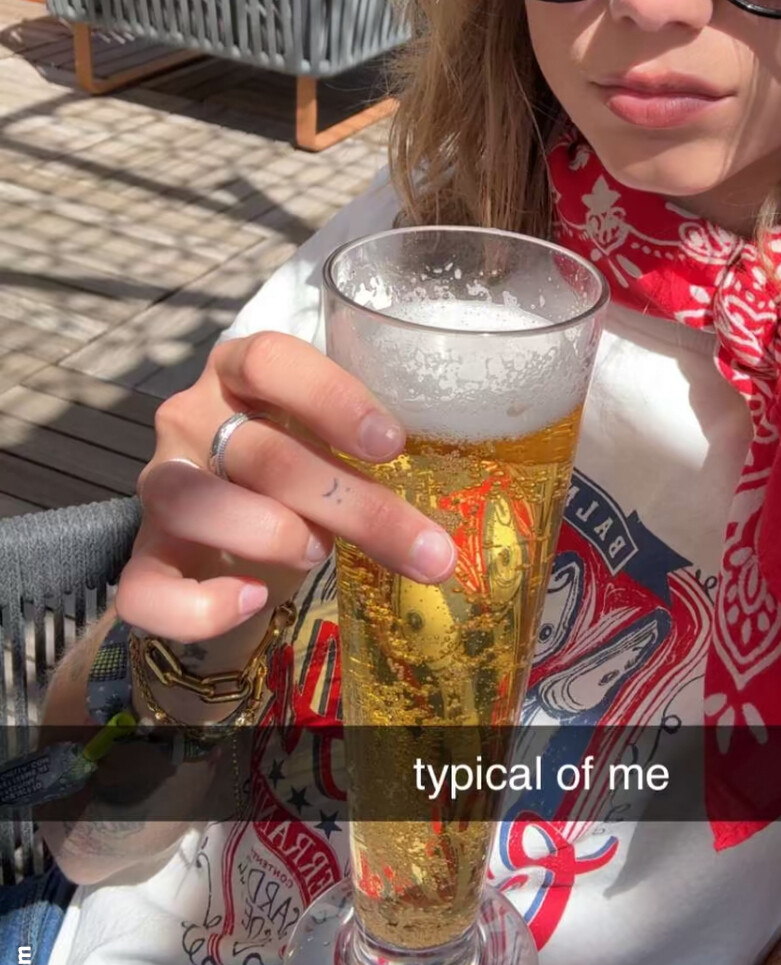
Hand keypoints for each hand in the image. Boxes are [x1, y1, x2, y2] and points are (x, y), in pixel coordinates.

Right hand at [118, 331, 456, 644]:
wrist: (228, 534)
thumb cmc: (296, 468)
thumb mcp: (330, 446)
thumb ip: (369, 457)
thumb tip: (453, 517)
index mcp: (239, 372)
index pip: (270, 359)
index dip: (332, 398)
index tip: (393, 446)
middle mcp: (191, 418)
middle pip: (264, 452)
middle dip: (351, 504)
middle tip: (425, 550)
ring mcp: (160, 484)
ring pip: (197, 502)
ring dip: (271, 533)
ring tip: (320, 554)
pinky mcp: (143, 553)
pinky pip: (147, 586)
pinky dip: (198, 605)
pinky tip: (252, 600)